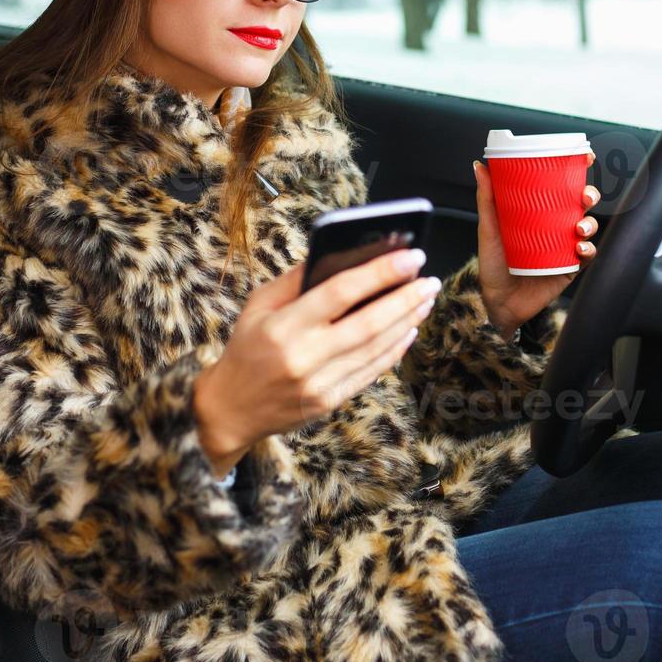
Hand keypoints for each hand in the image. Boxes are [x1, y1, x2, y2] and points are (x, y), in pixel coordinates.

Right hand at [192, 248, 439, 476]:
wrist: (231, 409)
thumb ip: (297, 279)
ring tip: (424, 298)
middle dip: (405, 298)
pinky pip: (371, 372)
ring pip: (376, 349)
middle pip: (368, 324)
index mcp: (283, 326)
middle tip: (430, 279)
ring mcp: (320, 384)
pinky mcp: (330, 403)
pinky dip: (395, 349)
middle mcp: (304, 357)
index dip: (380, 272)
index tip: (410, 256)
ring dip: (407, 321)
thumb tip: (341, 252)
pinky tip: (409, 329)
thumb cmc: (247, 348)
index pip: (340, 292)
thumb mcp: (259, 305)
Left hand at [471, 151, 600, 340]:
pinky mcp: (569, 268)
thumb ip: (487, 199)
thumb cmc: (493, 265)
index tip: (585, 156)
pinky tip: (579, 248)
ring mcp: (564, 247)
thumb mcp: (489, 229)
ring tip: (579, 227)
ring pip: (589, 227)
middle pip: (581, 203)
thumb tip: (480, 166)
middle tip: (584, 196)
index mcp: (540, 212)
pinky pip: (587, 255)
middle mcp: (556, 226)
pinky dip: (588, 249)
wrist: (497, 302)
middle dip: (589, 195)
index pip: (562, 185)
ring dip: (590, 223)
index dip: (578, 169)